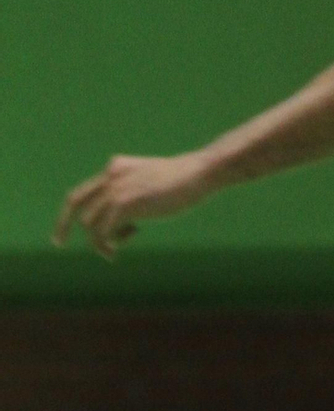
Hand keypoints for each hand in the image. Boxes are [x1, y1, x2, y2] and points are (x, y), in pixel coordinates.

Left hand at [54, 151, 217, 258]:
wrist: (198, 173)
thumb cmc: (182, 181)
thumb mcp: (150, 181)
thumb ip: (131, 192)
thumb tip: (120, 223)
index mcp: (117, 167)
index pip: (85, 190)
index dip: (77, 211)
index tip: (69, 228)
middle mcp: (111, 175)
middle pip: (75, 201)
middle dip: (63, 224)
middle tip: (58, 243)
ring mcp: (116, 188)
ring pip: (89, 223)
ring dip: (102, 240)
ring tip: (123, 242)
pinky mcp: (124, 203)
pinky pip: (102, 232)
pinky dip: (109, 244)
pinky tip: (127, 241)